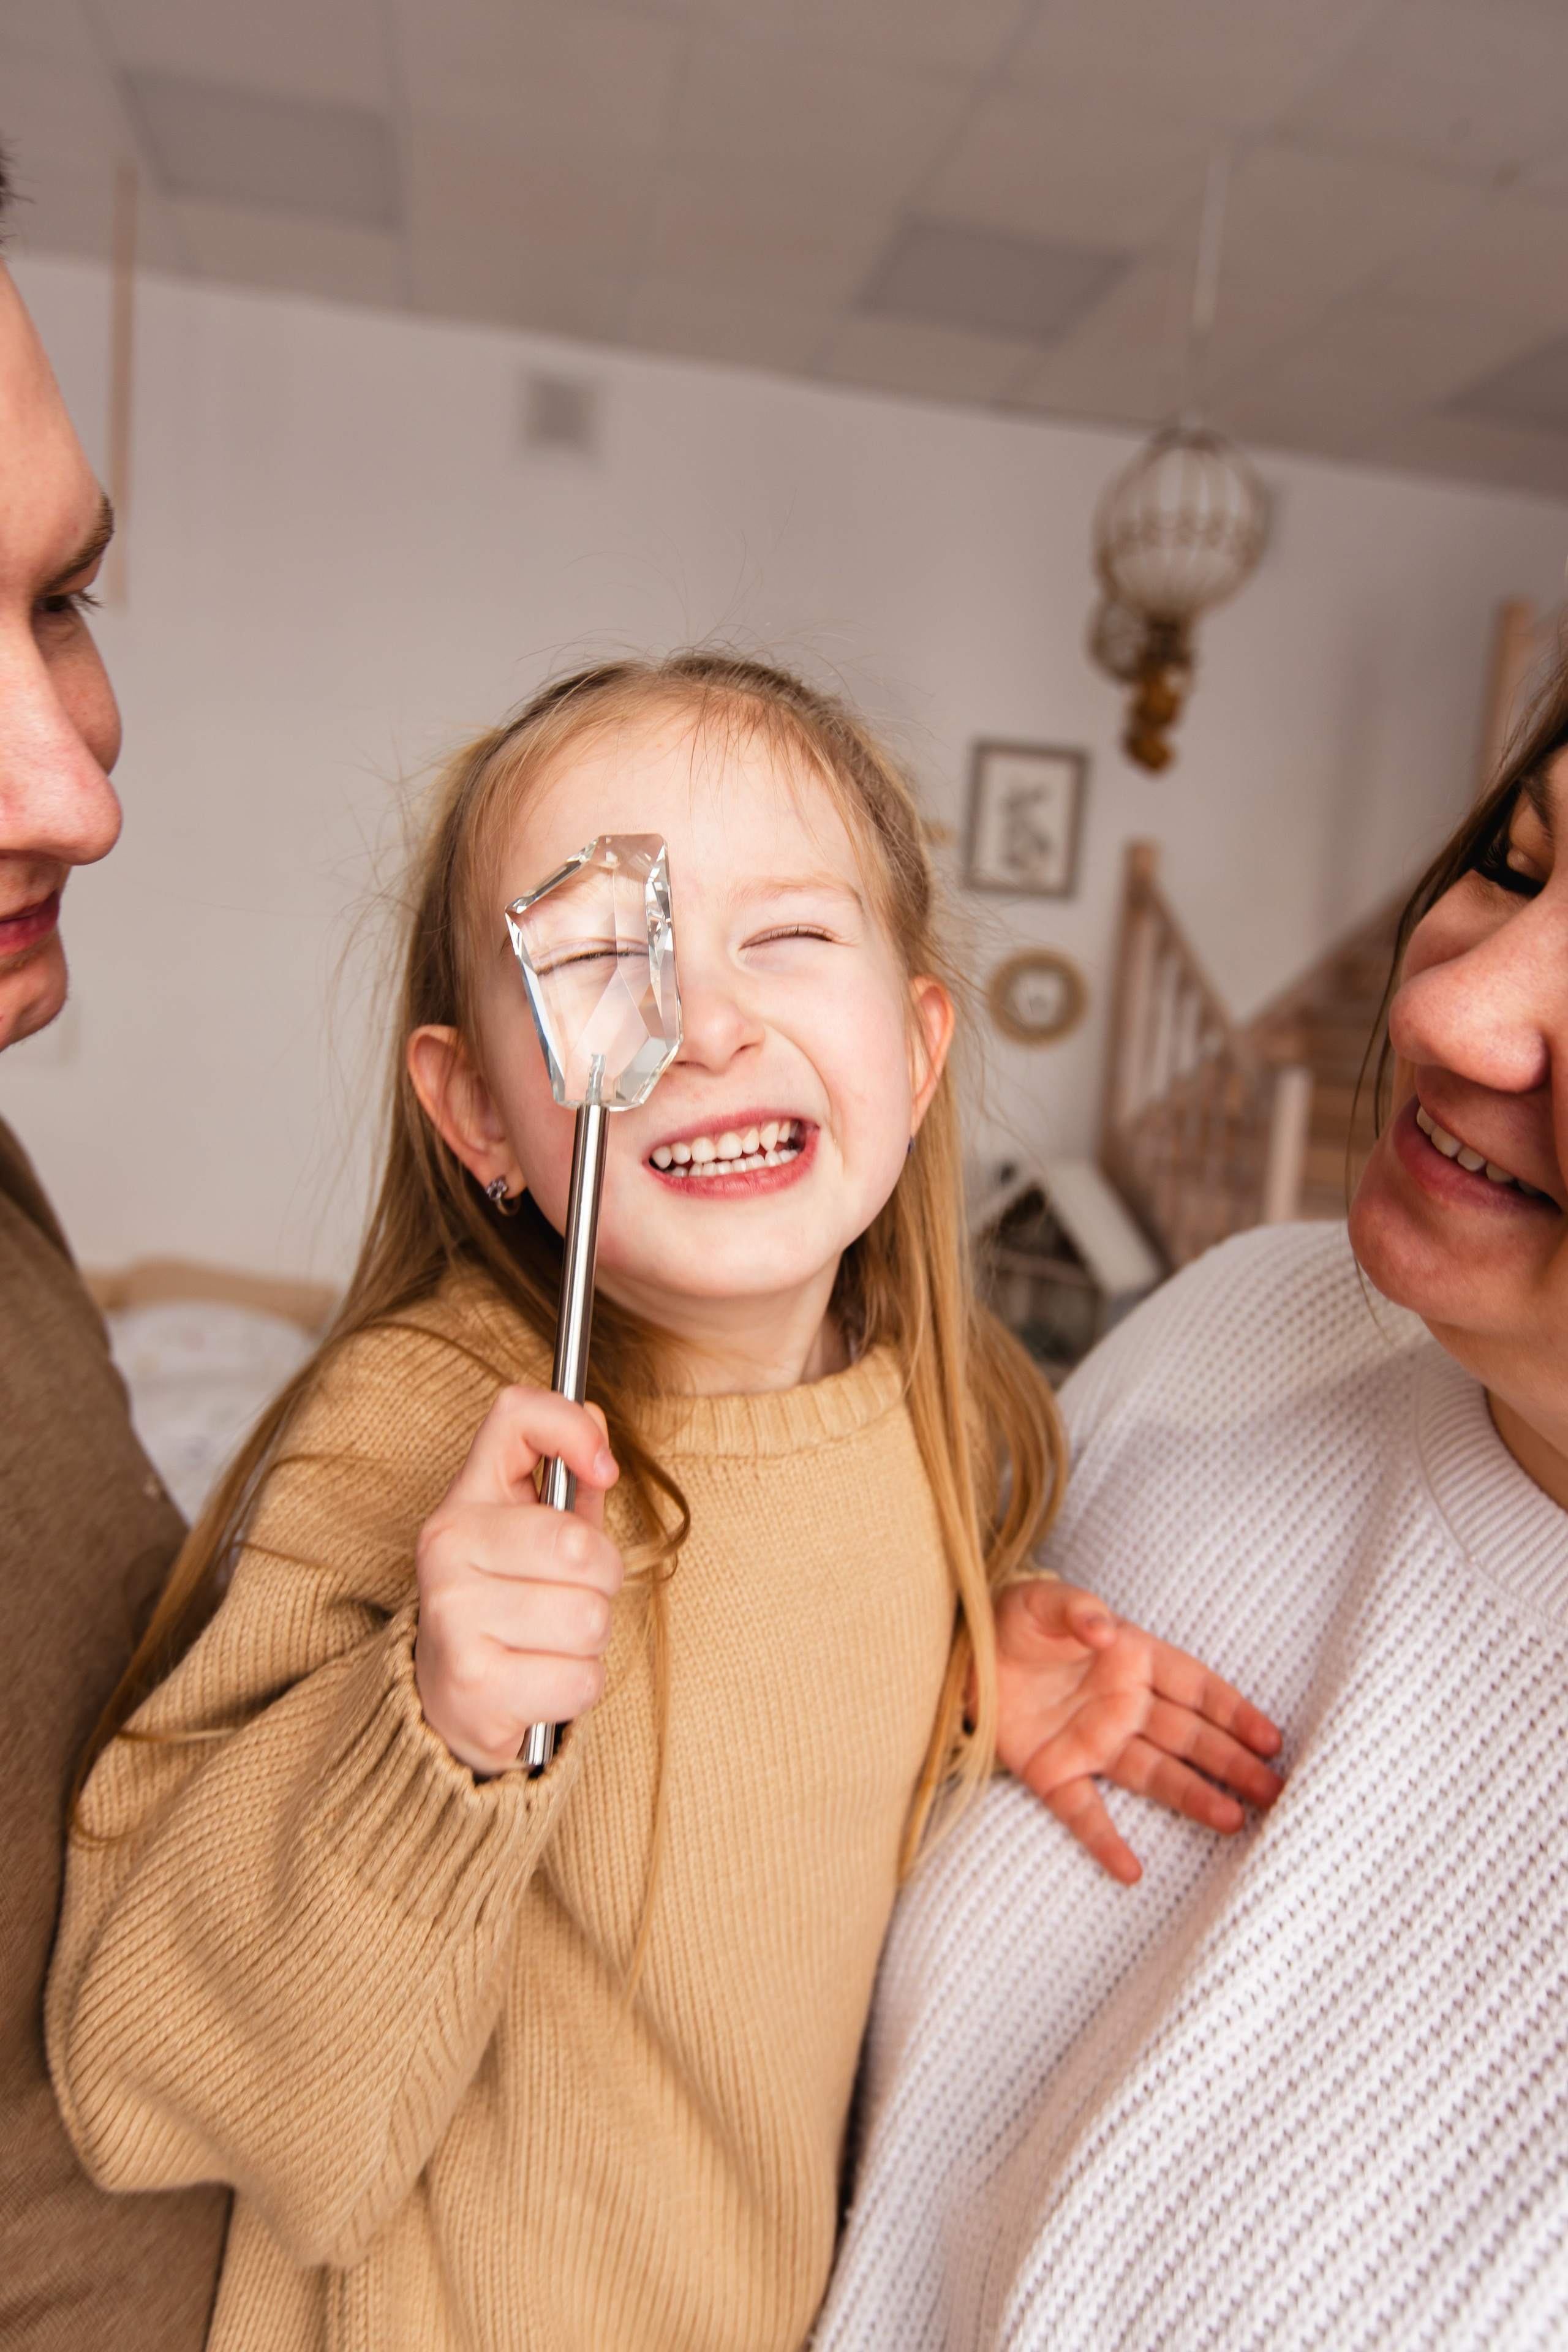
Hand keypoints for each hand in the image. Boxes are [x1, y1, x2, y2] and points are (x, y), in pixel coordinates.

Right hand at [414, 1387, 623, 1774]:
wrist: (444, 1704)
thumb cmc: (505, 1607)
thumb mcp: (532, 1535)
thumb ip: (568, 1480)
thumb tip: (596, 1426)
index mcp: (464, 1502)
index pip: (517, 1417)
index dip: (574, 1429)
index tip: (605, 1471)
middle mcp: (447, 1550)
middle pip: (580, 1545)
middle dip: (602, 1580)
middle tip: (570, 1596)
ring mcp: (454, 1617)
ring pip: (588, 1618)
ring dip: (589, 1641)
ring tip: (549, 1643)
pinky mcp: (474, 1685)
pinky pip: (581, 1679)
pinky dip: (578, 1686)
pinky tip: (539, 1682)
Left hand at [991, 1580, 1284, 1884]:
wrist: (961, 1648)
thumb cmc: (1015, 1618)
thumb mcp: (1044, 1601)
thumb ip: (1077, 1610)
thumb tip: (1106, 1630)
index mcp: (1133, 1660)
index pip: (1195, 1689)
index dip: (1233, 1712)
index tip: (1270, 1739)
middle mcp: (1123, 1706)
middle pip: (1188, 1738)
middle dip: (1231, 1763)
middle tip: (1273, 1791)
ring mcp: (1093, 1742)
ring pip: (1153, 1774)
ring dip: (1192, 1797)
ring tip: (1233, 1821)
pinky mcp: (1054, 1772)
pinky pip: (1085, 1811)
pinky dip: (1105, 1840)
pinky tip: (1129, 1871)